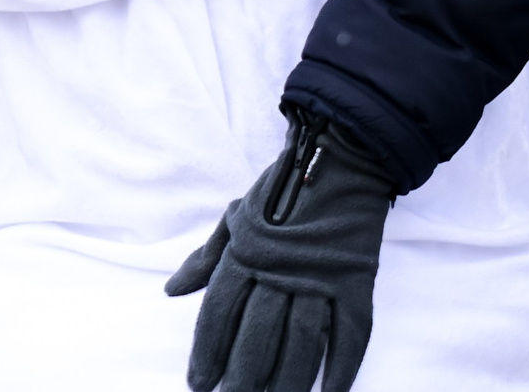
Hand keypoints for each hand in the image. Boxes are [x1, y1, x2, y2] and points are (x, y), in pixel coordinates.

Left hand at [167, 112, 396, 391]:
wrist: (338, 159)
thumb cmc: (280, 190)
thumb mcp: (234, 216)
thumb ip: (205, 259)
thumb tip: (171, 290)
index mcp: (245, 253)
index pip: (219, 313)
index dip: (207, 352)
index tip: (198, 383)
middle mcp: (280, 269)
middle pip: (258, 337)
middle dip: (244, 377)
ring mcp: (321, 278)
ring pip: (302, 344)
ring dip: (288, 382)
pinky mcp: (357, 281)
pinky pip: (351, 334)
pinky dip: (343, 367)